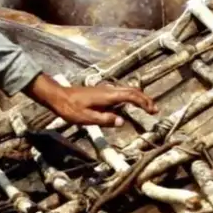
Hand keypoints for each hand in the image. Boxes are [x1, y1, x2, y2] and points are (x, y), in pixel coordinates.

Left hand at [26, 74, 156, 127]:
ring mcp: (104, 90)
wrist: (58, 96)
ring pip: (126, 91)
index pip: (130, 96)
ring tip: (146, 107)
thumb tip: (121, 122)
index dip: (143, 102)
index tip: (152, 110)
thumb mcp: (86, 118)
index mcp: (106, 96)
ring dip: (138, 98)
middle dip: (145, 99)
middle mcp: (108, 90)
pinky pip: (120, 93)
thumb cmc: (70, 108)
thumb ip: (104, 120)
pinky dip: (129, 98)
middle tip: (154, 109)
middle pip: (131, 91)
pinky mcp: (101, 93)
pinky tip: (129, 105)